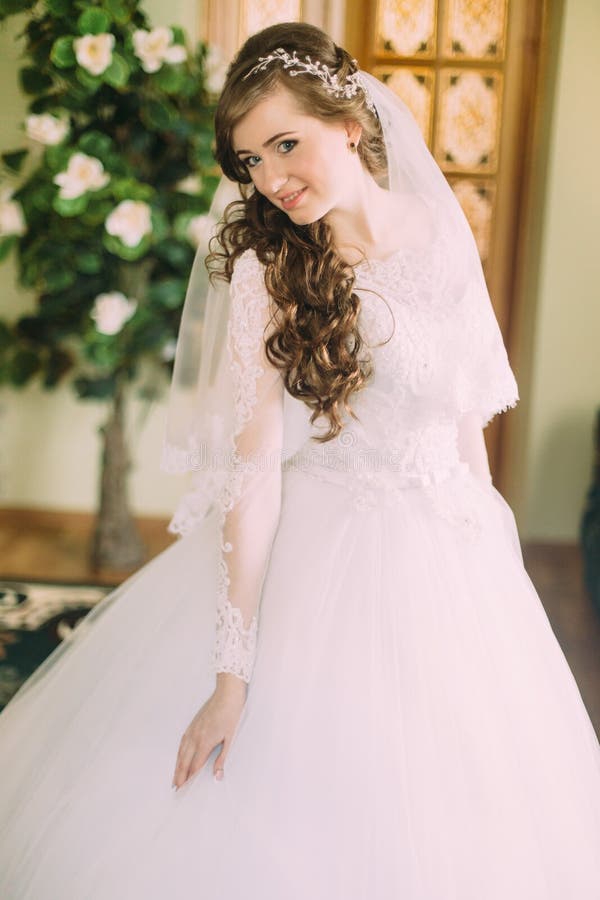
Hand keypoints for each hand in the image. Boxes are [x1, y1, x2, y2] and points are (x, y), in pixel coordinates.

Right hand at [172, 674, 246, 789]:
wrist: (227, 694)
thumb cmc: (231, 715)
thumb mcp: (230, 738)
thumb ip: (222, 758)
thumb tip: (217, 776)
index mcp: (205, 742)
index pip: (194, 766)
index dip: (189, 779)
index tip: (185, 790)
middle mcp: (195, 737)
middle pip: (184, 761)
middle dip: (179, 776)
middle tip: (176, 789)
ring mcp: (192, 730)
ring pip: (181, 752)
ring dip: (177, 766)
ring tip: (175, 779)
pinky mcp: (192, 725)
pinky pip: (182, 743)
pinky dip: (179, 754)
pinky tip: (179, 758)